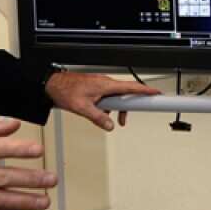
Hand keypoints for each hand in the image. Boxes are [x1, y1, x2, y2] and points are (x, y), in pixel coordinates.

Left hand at [44, 71, 160, 129]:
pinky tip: (102, 114)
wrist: (53, 84)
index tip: (157, 93)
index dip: (145, 90)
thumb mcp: (83, 108)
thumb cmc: (66, 90)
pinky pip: (108, 98)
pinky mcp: (96, 88)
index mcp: (106, 85)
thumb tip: (109, 125)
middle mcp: (106, 84)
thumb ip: (98, 118)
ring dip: (117, 109)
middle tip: (129, 118)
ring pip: (117, 98)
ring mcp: (101, 86)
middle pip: (126, 94)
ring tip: (113, 120)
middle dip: (129, 107)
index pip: (131, 87)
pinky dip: (109, 107)